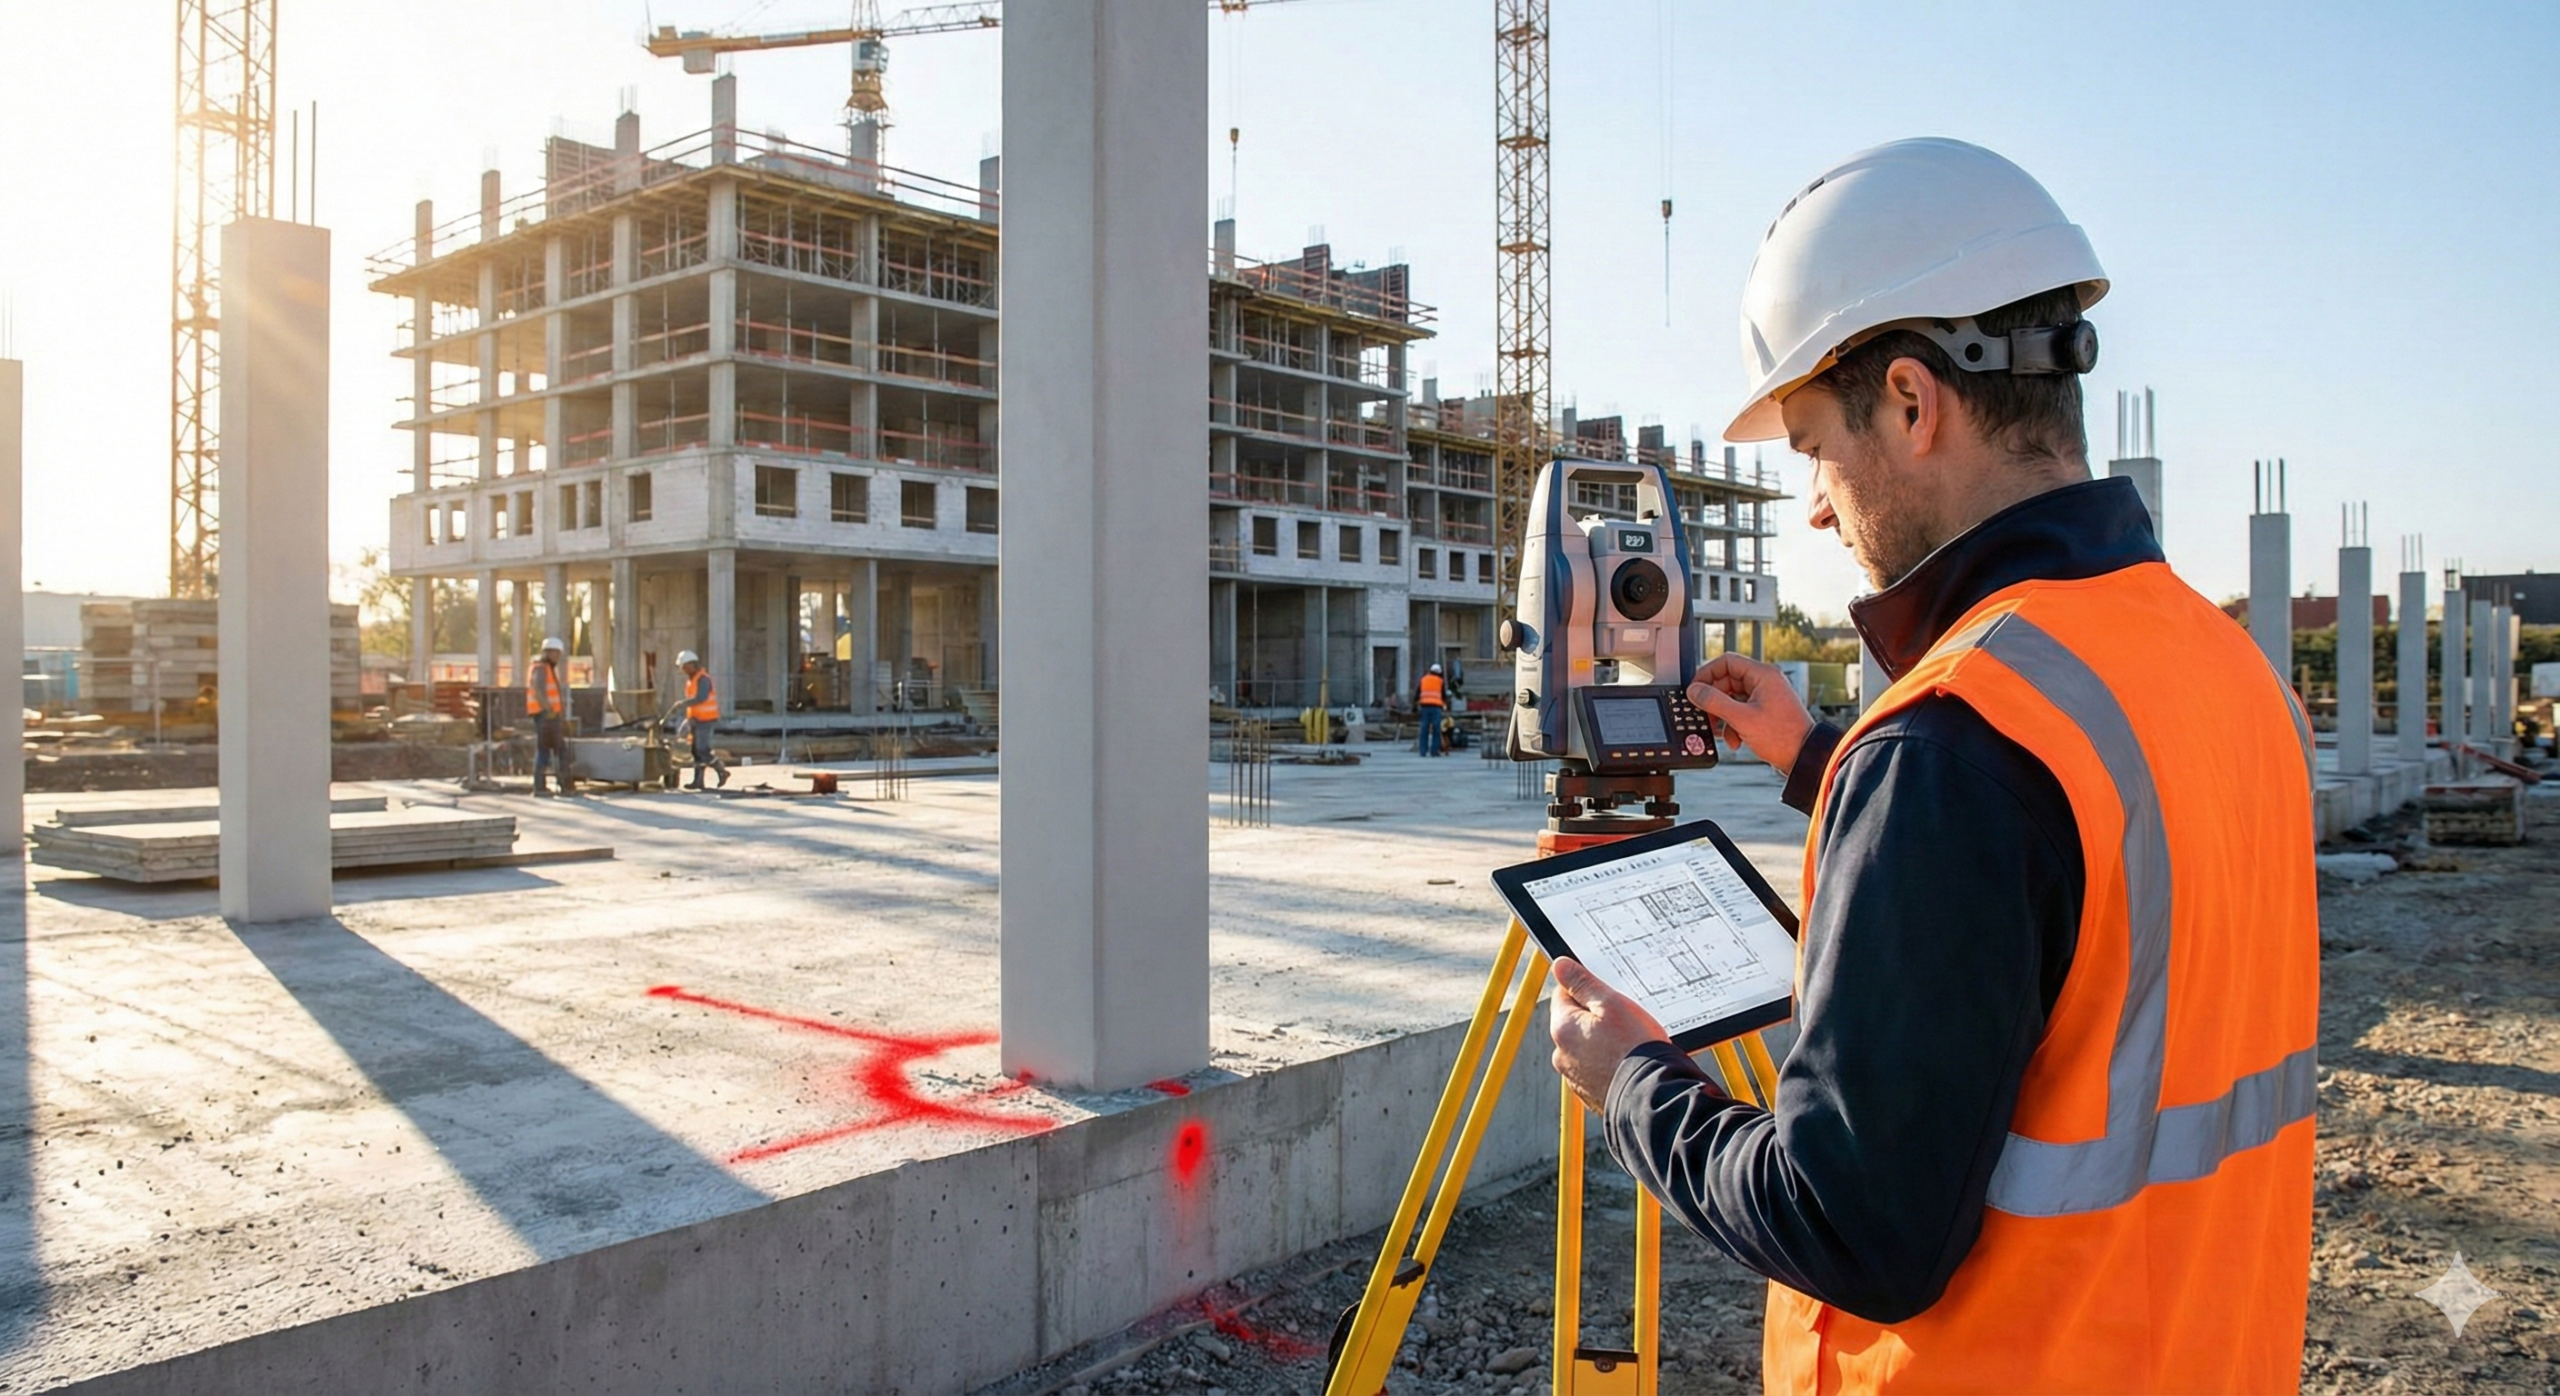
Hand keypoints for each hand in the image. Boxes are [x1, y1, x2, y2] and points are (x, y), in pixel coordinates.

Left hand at [1549, 958, 1670, 1109]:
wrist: (1652, 1098)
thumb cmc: (1635, 1048)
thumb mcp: (1611, 1004)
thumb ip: (1583, 983)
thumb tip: (1560, 966)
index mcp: (1562, 1028)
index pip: (1563, 994)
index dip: (1587, 990)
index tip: (1608, 996)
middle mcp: (1562, 1054)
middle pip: (1575, 1022)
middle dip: (1596, 1018)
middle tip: (1625, 1021)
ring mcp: (1575, 1077)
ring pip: (1587, 1047)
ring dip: (1603, 1042)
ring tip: (1631, 1045)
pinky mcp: (1591, 1094)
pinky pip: (1597, 1069)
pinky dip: (1609, 1064)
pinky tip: (1629, 1064)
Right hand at [1686, 653, 1815, 774]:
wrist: (1804, 757)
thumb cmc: (1783, 736)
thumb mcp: (1742, 718)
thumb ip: (1714, 702)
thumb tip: (1695, 691)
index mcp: (1762, 675)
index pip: (1726, 662)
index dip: (1707, 674)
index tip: (1695, 690)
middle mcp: (1764, 682)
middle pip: (1727, 682)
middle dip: (1714, 701)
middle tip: (1705, 715)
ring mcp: (1765, 697)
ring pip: (1732, 699)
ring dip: (1723, 717)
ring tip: (1722, 731)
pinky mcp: (1764, 712)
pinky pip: (1740, 711)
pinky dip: (1733, 725)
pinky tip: (1735, 739)